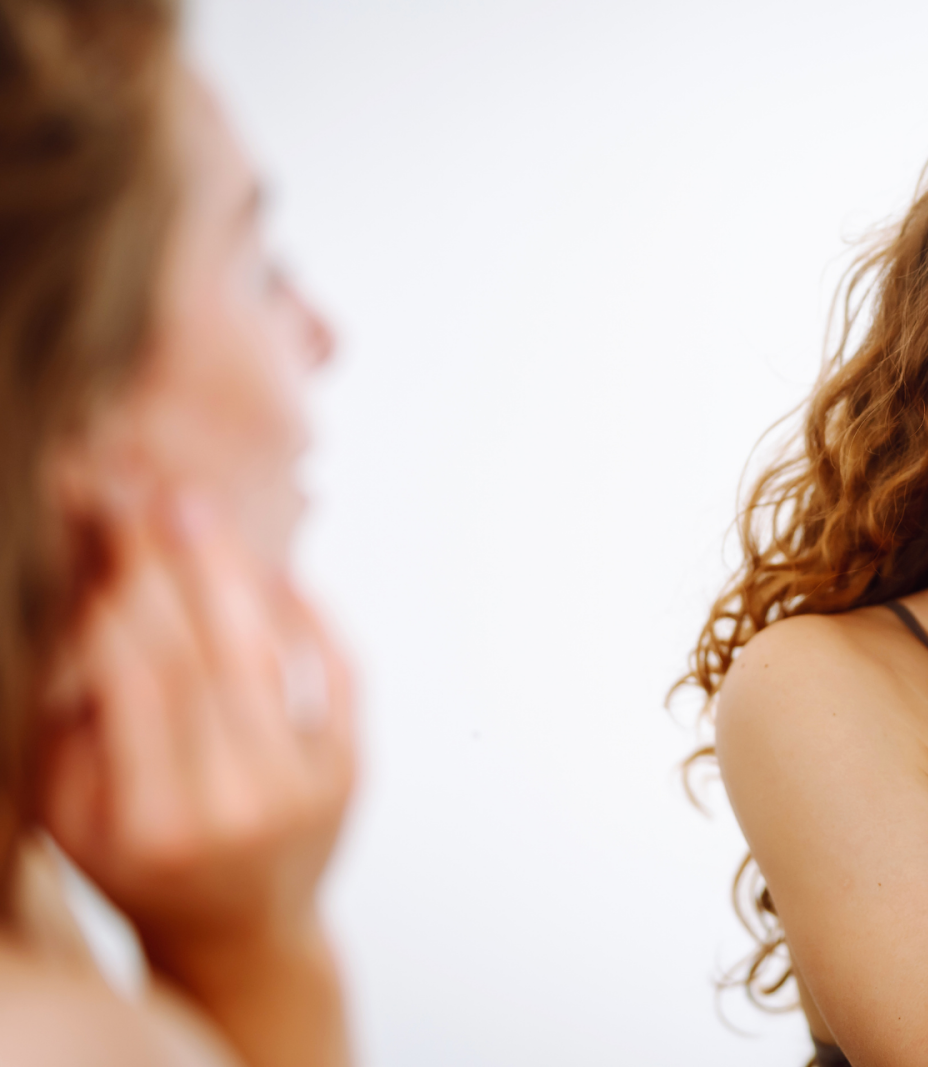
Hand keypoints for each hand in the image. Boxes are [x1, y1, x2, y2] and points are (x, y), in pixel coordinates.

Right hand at [37, 491, 354, 1061]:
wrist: (244, 931)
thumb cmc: (144, 865)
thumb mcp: (75, 817)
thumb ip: (71, 726)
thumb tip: (84, 605)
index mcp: (153, 822)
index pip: (136, 685)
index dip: (117, 603)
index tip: (99, 538)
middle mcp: (236, 806)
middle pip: (205, 658)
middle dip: (172, 567)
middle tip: (151, 497)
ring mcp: (306, 787)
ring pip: (270, 656)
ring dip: (233, 575)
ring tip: (198, 512)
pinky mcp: (353, 769)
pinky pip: (338, 673)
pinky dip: (310, 616)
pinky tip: (276, 571)